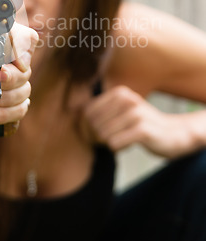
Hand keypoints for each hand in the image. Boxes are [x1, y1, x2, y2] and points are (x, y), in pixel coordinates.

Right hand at [0, 23, 37, 129]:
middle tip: (25, 75)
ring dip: (21, 96)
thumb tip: (22, 65)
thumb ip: (20, 38)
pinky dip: (15, 113)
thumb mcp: (5, 33)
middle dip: (21, 79)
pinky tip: (18, 105)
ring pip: (1, 102)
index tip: (9, 71)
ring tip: (23, 89)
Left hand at [79, 85, 199, 158]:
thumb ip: (98, 111)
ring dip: (110, 143)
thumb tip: (68, 114)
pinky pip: (113, 144)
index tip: (98, 134)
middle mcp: (127, 98)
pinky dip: (119, 148)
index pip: (87, 113)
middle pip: (93, 125)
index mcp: (119, 92)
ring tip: (124, 139)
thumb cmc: (139, 125)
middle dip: (98, 137)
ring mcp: (135, 113)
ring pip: (102, 136)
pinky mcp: (142, 129)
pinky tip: (130, 144)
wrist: (172, 134)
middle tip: (112, 139)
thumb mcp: (120, 112)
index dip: (87, 128)